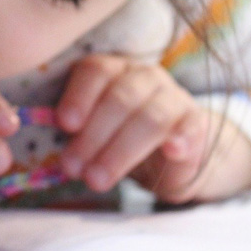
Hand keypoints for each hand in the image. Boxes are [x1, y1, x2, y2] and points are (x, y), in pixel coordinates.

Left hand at [56, 54, 250, 202]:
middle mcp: (143, 76)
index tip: (65, 125)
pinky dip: (180, 139)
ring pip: (150, 117)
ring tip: (97, 180)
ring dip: (120, 151)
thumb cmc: (118, 137)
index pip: (95, 71)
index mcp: (112, 70)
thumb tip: (54, 153)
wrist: (169, 153)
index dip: (79, 96)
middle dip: (93, 136)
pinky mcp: (195, 122)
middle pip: (119, 98)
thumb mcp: (92, 131)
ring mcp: (173, 97)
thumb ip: (74, 133)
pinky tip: (171, 152)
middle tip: (72, 168)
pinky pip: (189, 127)